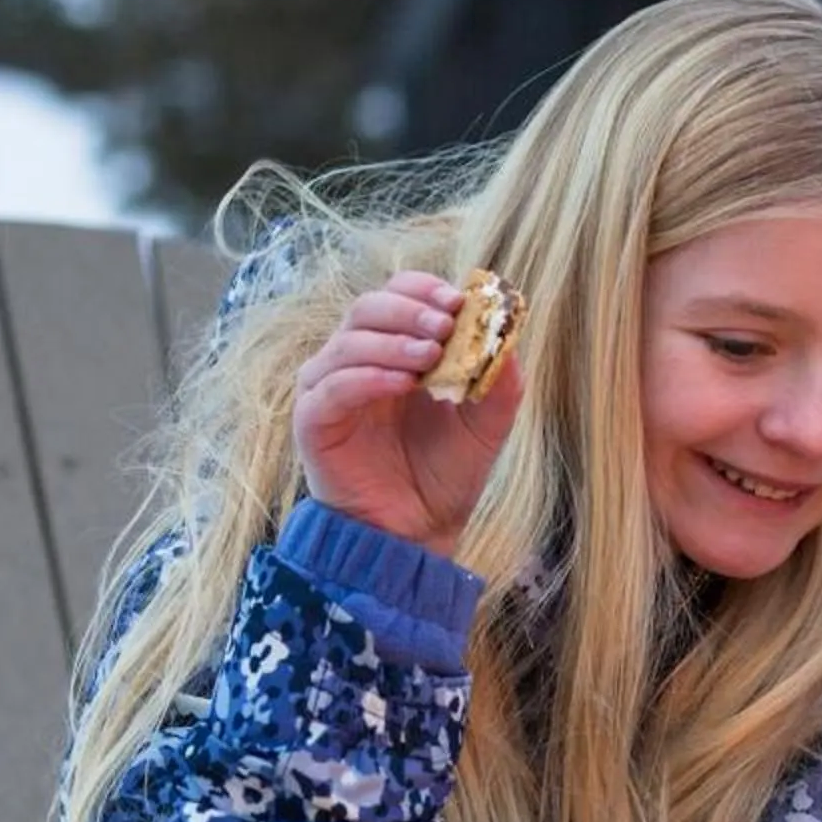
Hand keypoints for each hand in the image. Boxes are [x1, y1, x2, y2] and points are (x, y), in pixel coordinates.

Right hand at [294, 271, 525, 558]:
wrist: (418, 531)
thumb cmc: (447, 472)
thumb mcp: (488, 422)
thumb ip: (499, 377)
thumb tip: (507, 328)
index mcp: (394, 349)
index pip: (397, 295)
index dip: (424, 289)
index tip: (458, 300)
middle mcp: (355, 360)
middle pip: (369, 307)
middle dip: (410, 309)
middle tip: (444, 326)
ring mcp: (330, 388)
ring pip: (349, 340)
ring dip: (393, 341)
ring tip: (430, 357)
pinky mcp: (314, 421)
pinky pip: (333, 386)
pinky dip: (368, 376)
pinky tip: (402, 384)